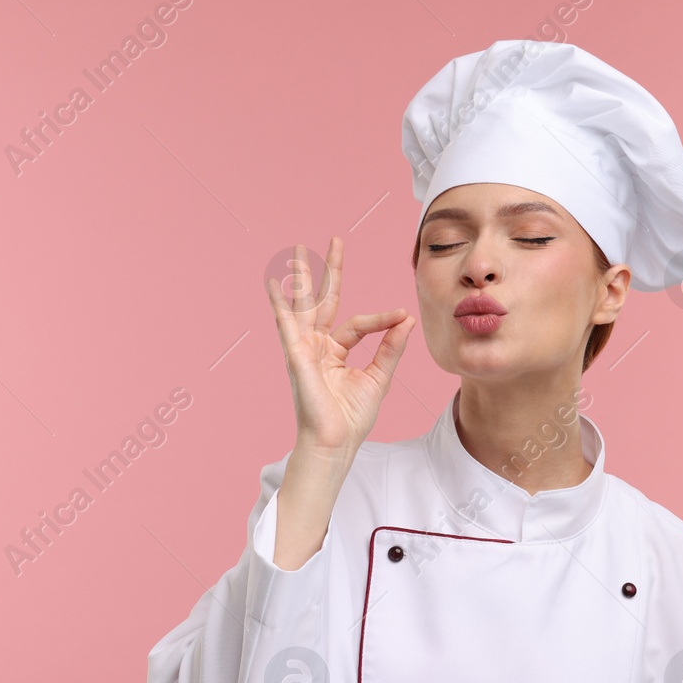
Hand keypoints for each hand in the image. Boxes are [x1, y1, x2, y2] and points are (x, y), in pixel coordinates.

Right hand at [265, 237, 415, 454]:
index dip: (381, 318)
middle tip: (335, 240)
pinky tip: (276, 284)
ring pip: (303, 305)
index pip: (358, 323)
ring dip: (301, 277)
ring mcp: (304, 348)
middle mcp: (317, 346)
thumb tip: (406, 318)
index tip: (402, 315)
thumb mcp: (379, 377)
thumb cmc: (352, 417)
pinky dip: (280, 303)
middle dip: (329, 270)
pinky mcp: (296, 355)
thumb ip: (391, 347)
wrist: (336, 441)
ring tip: (299, 249)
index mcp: (335, 351)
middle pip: (323, 300)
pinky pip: (286, 324)